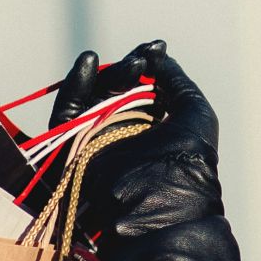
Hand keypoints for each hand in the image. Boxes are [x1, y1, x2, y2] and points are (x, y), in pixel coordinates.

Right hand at [52, 41, 245, 260]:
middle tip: (141, 61)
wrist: (159, 212)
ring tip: (127, 66)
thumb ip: (177, 81)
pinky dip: (75, 88)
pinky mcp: (71, 152)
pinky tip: (88, 62)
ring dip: (107, 75)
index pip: (144, 90)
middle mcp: (126, 136)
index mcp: (156, 131)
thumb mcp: (194, 115)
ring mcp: (98, 144)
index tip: (155, 48)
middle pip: (116, 90)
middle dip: (128, 69)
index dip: (147, 65)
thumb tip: (158, 56)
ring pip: (93, 99)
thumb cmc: (188, 165)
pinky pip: (66, 116)